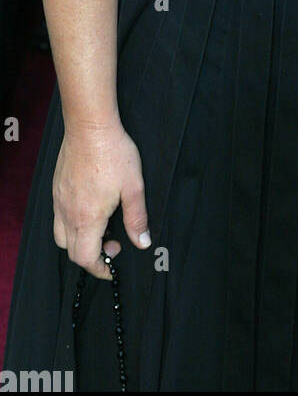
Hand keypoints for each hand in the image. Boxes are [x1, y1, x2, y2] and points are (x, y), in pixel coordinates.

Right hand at [52, 124, 149, 279]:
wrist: (90, 126)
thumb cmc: (114, 154)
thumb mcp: (134, 187)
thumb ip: (137, 218)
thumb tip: (142, 243)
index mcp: (87, 218)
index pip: (85, 258)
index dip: (99, 268)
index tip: (112, 267)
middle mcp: (67, 214)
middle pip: (72, 251)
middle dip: (92, 256)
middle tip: (114, 243)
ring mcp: (59, 201)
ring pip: (62, 235)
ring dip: (80, 240)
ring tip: (102, 226)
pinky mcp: (57, 189)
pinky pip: (58, 217)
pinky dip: (73, 223)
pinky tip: (91, 208)